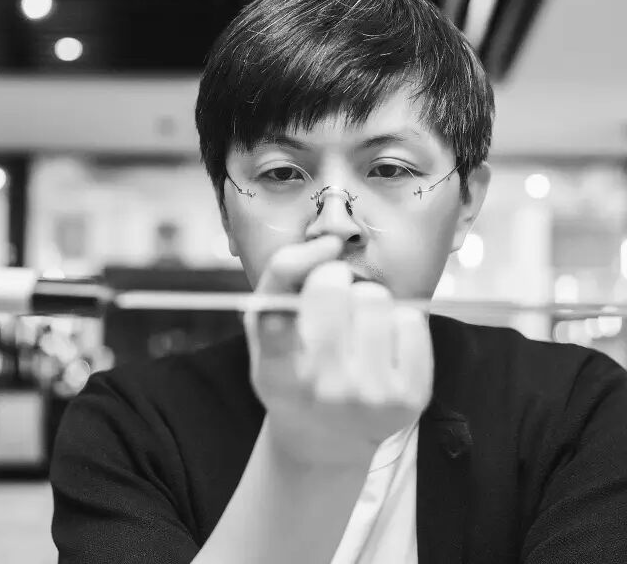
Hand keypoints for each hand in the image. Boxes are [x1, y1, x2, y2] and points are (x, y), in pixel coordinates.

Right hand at [244, 235, 433, 467]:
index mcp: (276, 375)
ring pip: (376, 298)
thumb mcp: (264, 327)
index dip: (291, 290)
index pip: (276, 325)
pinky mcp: (411, 399)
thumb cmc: (293, 367)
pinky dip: (397, 321)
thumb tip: (331, 242)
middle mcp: (324, 391)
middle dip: (333, 283)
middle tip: (332, 304)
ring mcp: (371, 398)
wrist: (328, 436)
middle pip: (336, 289)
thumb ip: (282, 275)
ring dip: (366, 302)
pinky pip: (411, 320)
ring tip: (357, 327)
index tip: (304, 284)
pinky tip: (383, 344)